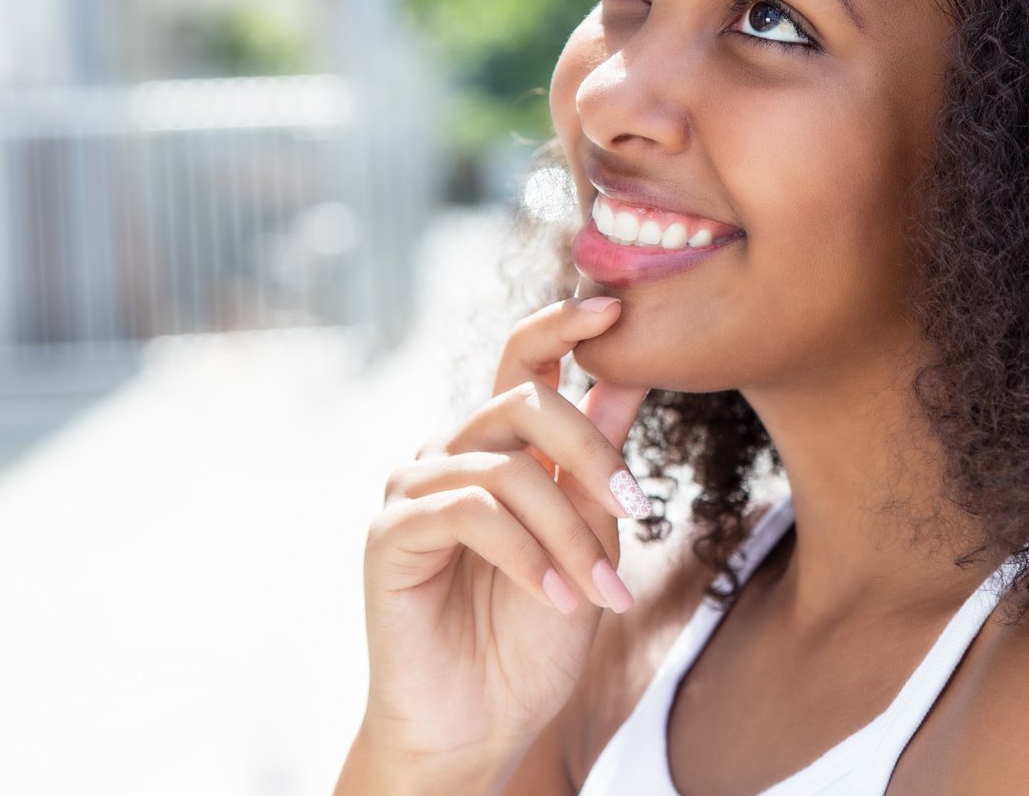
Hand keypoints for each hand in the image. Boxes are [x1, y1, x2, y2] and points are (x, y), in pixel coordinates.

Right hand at [349, 296, 649, 774]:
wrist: (483, 724)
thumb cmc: (535, 635)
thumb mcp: (590, 535)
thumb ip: (599, 456)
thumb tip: (635, 369)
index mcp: (499, 445)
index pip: (526, 360)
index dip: (565, 324)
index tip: (617, 304)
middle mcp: (450, 451)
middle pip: (527, 402)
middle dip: (593, 450)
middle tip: (637, 507)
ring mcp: (414, 488)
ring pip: (508, 466)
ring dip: (569, 531)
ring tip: (600, 590)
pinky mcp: (390, 534)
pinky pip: (470, 512)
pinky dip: (526, 553)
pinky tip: (555, 596)